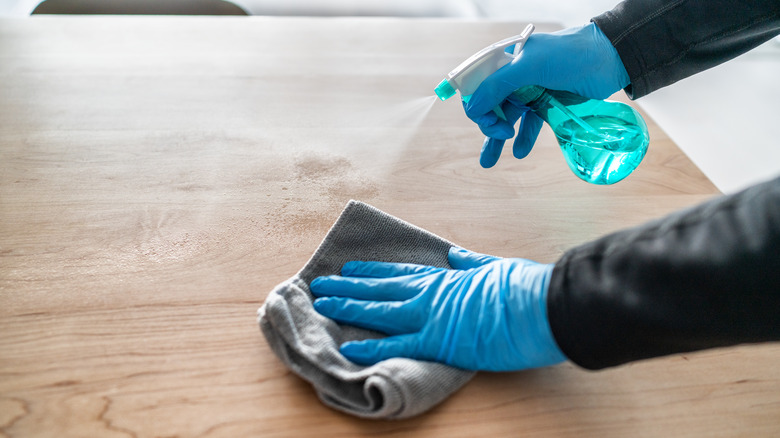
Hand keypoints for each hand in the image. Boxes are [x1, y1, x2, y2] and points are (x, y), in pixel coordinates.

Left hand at [310, 247, 565, 370]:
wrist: (542, 305)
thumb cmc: (524, 286)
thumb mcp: (494, 267)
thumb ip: (470, 263)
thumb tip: (455, 254)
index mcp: (444, 278)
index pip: (398, 273)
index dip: (371, 271)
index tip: (350, 268)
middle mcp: (430, 293)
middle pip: (379, 289)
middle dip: (347, 287)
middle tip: (320, 285)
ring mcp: (431, 317)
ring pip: (379, 312)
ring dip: (348, 308)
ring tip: (322, 305)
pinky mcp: (439, 342)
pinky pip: (398, 345)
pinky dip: (371, 347)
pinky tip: (348, 347)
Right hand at [464, 23, 629, 167]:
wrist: (610, 60)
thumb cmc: (571, 55)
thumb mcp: (531, 66)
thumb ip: (499, 85)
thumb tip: (472, 108)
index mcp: (506, 61)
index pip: (478, 85)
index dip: (476, 104)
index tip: (486, 120)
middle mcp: (515, 77)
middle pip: (489, 105)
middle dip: (487, 124)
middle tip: (500, 135)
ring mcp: (530, 91)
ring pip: (506, 118)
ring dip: (496, 139)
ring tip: (489, 162)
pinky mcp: (547, 105)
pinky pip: (529, 125)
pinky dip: (522, 139)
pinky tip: (520, 152)